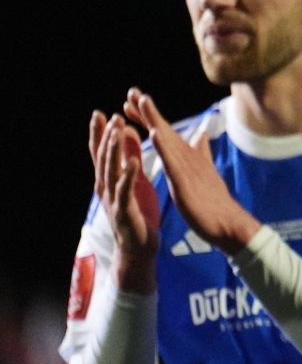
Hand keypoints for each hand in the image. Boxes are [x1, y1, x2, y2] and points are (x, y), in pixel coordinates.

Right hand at [89, 110, 158, 292]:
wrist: (139, 250)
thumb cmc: (138, 215)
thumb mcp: (135, 182)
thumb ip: (131, 159)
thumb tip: (129, 134)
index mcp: (109, 181)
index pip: (102, 153)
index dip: (100, 134)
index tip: (101, 113)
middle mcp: (106, 188)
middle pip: (103, 158)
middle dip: (105, 136)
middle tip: (108, 116)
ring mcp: (113, 200)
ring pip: (110, 171)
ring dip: (113, 151)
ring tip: (117, 131)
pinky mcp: (124, 212)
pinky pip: (125, 191)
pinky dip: (127, 175)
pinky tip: (132, 161)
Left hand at [123, 88, 260, 254]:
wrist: (228, 224)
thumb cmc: (214, 203)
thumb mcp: (205, 172)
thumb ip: (202, 152)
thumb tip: (201, 135)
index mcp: (188, 156)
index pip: (165, 132)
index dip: (149, 116)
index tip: (134, 101)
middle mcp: (188, 157)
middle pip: (163, 129)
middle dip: (147, 110)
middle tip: (132, 91)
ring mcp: (187, 167)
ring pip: (167, 139)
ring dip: (153, 119)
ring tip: (142, 101)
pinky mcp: (185, 181)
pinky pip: (172, 161)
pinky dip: (163, 145)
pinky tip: (154, 132)